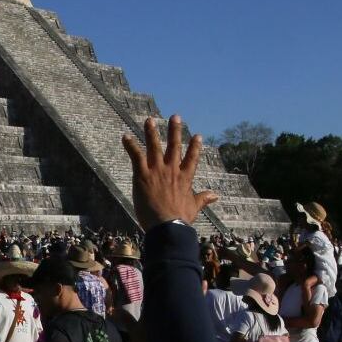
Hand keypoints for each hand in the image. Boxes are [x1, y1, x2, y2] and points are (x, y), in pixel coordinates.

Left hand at [122, 115, 218, 231]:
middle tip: (175, 117)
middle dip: (175, 130)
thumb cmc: (180, 219)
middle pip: (174, 146)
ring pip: (154, 146)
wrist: (167, 225)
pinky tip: (125, 136)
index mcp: (185, 177)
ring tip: (149, 120)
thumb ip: (203, 199)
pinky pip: (136, 156)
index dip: (195, 147)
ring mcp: (157, 170)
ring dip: (151, 132)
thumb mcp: (194, 207)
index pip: (192, 158)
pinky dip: (130, 145)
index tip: (197, 136)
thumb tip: (216, 196)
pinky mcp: (143, 174)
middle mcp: (172, 170)